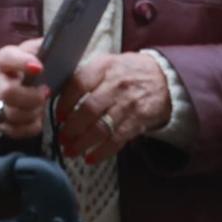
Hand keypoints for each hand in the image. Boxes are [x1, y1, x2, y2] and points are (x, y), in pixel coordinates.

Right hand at [0, 38, 48, 141]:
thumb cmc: (11, 69)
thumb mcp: (21, 52)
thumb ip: (36, 48)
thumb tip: (56, 43)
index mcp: (2, 61)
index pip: (8, 58)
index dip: (23, 62)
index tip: (39, 67)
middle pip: (9, 93)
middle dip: (31, 96)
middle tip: (46, 91)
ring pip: (12, 114)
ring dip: (32, 112)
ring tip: (41, 105)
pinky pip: (15, 131)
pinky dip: (30, 126)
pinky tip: (36, 118)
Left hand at [56, 52, 170, 165]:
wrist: (164, 78)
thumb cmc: (128, 71)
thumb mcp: (107, 63)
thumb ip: (85, 76)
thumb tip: (56, 95)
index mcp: (104, 67)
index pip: (79, 83)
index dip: (65, 102)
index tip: (58, 116)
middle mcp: (116, 85)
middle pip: (88, 109)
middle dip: (71, 128)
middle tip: (62, 138)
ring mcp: (128, 104)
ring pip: (101, 128)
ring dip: (82, 143)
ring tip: (71, 150)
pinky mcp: (137, 121)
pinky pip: (116, 140)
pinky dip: (102, 152)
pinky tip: (90, 157)